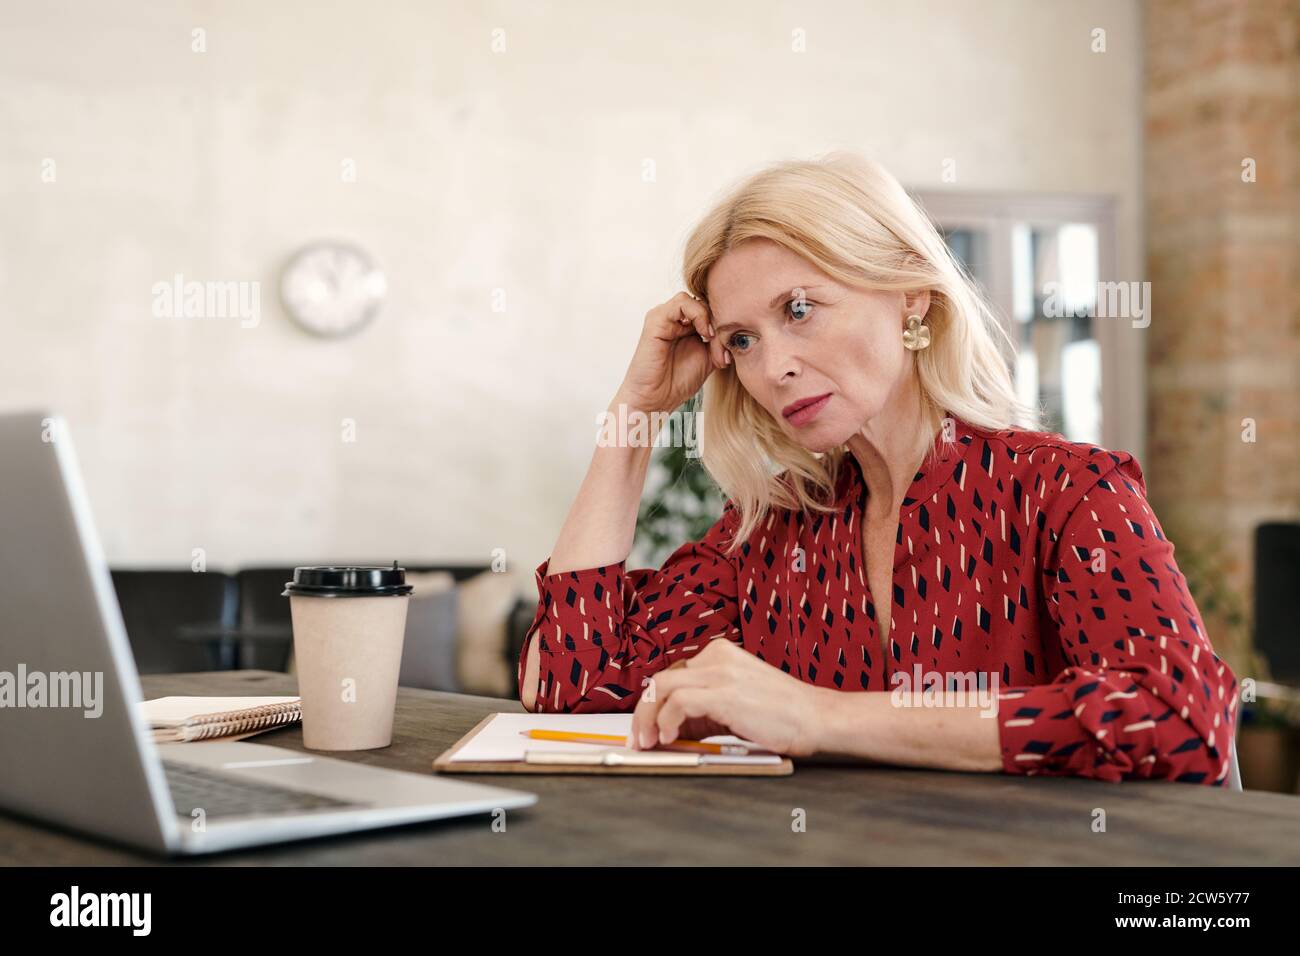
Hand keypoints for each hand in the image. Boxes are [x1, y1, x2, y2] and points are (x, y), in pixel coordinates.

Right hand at [614, 291, 731, 415]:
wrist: (656, 399)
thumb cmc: (676, 382)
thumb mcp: (709, 358)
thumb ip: (719, 341)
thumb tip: (735, 329)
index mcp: (685, 325)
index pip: (710, 309)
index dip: (724, 325)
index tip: (728, 353)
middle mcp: (674, 318)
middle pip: (705, 303)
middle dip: (719, 324)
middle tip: (723, 351)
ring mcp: (664, 317)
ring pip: (696, 299)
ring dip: (710, 318)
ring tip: (711, 339)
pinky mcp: (656, 319)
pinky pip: (682, 302)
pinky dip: (698, 314)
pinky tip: (704, 334)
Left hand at [629, 639, 828, 756]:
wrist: (817, 718)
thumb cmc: (782, 716)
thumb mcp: (734, 706)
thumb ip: (703, 711)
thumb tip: (668, 729)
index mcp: (720, 656)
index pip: (672, 677)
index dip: (653, 705)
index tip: (646, 730)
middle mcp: (717, 657)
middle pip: (661, 680)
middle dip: (643, 713)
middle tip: (639, 740)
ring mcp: (720, 672)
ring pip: (661, 687)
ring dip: (648, 718)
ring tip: (649, 743)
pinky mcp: (724, 692)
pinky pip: (678, 701)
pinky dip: (666, 720)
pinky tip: (669, 737)